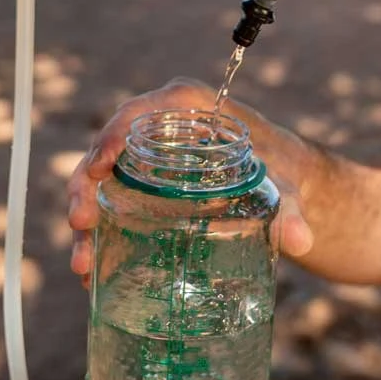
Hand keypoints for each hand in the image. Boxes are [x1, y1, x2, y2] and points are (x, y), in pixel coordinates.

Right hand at [66, 79, 313, 286]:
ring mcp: (150, 160)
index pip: (138, 112)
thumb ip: (289, 209)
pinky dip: (100, 234)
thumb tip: (300, 239)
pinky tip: (92, 272)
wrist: (287, 187)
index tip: (99, 167)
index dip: (111, 136)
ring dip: (87, 218)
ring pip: (104, 181)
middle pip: (109, 148)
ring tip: (82, 264)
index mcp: (188, 106)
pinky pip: (113, 204)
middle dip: (86, 184)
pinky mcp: (147, 189)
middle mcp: (161, 129)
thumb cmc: (282, 170)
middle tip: (80, 222)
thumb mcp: (284, 186)